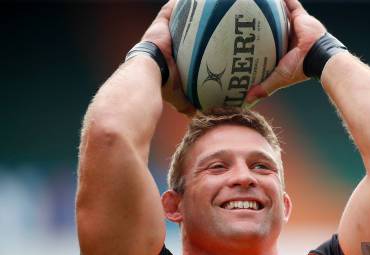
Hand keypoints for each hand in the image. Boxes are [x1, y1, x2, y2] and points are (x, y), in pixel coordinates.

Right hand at [141, 0, 194, 115]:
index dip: (192, 47)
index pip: (183, 51)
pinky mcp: (159, 24)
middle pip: (181, 33)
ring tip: (204, 8)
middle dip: (191, 27)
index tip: (205, 45)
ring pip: (177, 19)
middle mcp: (165, 44)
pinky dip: (179, 4)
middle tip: (209, 24)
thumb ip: (189, 106)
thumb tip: (200, 117)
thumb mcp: (180, 98)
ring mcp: (161, 33)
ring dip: (188, 13)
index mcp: (170, 60)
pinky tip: (190, 0)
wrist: (147, 73)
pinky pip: (170, 9)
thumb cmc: (163, 87)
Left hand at [244, 0, 325, 104]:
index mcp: (283, 49)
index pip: (267, 42)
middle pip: (272, 26)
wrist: (319, 57)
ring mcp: (294, 25)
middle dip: (260, 21)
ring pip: (279, 13)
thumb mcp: (279, 78)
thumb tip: (245, 101)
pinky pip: (290, 3)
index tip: (242, 38)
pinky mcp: (300, 15)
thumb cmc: (301, 68)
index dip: (257, 39)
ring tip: (255, 3)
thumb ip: (263, 87)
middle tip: (244, 18)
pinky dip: (282, 0)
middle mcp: (288, 36)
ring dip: (271, 8)